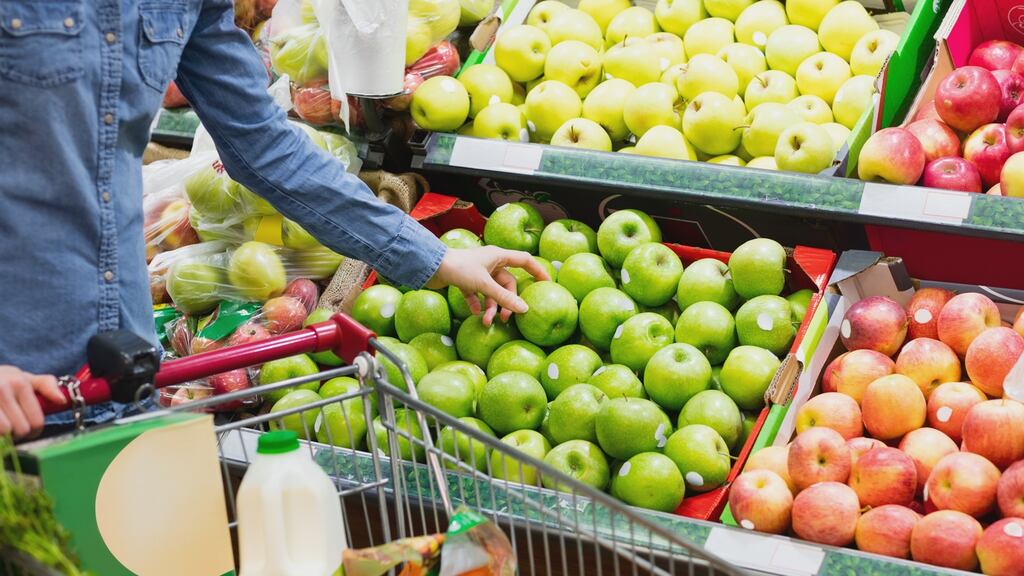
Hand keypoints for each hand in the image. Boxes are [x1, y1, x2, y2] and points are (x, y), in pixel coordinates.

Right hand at [0, 366, 64, 439]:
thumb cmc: (3, 379)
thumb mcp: (25, 377)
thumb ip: (47, 385)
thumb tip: (62, 400)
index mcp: (20, 383)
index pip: (36, 421)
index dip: (35, 431)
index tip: (30, 431)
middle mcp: (2, 390)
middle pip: (21, 430)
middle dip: (19, 434)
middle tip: (14, 430)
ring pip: (4, 432)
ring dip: (5, 436)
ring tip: (4, 429)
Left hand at [427, 247, 549, 325]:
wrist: (429, 265)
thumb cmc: (459, 268)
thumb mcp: (484, 284)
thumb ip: (504, 298)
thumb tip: (524, 309)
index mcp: (498, 256)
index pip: (525, 261)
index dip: (538, 271)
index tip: (548, 283)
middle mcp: (490, 262)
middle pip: (508, 283)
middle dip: (506, 302)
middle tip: (505, 319)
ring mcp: (478, 271)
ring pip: (492, 291)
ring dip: (491, 306)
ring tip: (485, 321)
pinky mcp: (466, 279)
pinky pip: (477, 294)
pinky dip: (477, 303)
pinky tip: (474, 312)